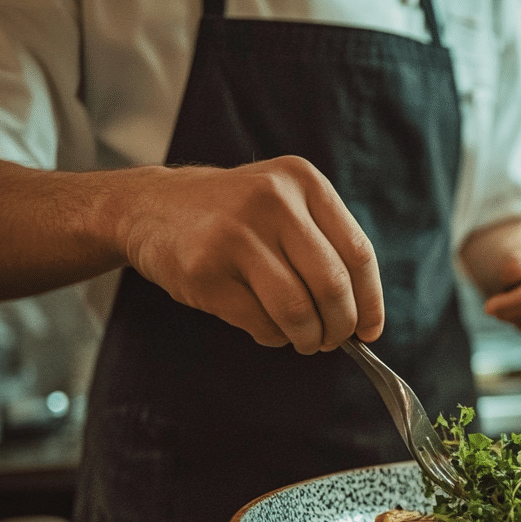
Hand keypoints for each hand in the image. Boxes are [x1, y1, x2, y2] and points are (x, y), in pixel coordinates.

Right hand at [120, 156, 383, 353]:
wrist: (150, 206)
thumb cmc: (232, 215)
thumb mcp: (284, 202)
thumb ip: (325, 245)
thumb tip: (364, 316)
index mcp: (303, 181)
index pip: (358, 253)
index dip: (371, 302)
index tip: (370, 330)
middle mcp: (273, 200)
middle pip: (332, 285)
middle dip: (340, 326)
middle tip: (332, 340)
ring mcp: (236, 234)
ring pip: (298, 310)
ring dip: (308, 338)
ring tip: (304, 339)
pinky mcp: (206, 270)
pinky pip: (260, 322)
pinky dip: (273, 336)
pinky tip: (268, 327)